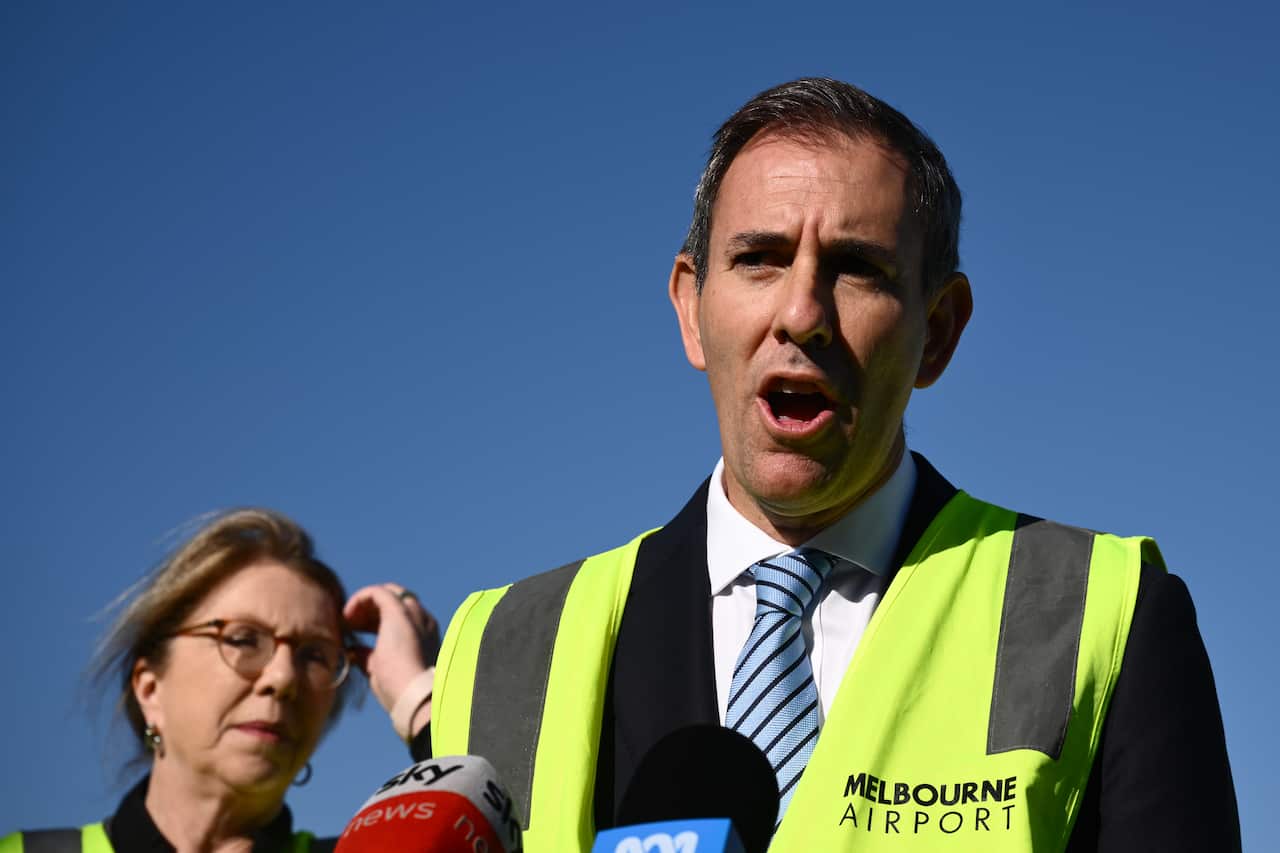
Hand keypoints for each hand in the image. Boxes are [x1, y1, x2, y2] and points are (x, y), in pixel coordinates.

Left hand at [344, 583, 439, 714]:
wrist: (413, 694)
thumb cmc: (399, 690)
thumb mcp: (382, 669)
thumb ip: (369, 657)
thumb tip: (353, 650)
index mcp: (424, 633)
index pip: (401, 614)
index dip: (376, 620)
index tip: (358, 632)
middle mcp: (422, 619)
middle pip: (395, 599)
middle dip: (371, 609)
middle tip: (351, 624)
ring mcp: (413, 613)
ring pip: (388, 592)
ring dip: (365, 603)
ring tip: (348, 619)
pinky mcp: (398, 610)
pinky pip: (377, 592)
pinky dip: (360, 598)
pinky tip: (347, 615)